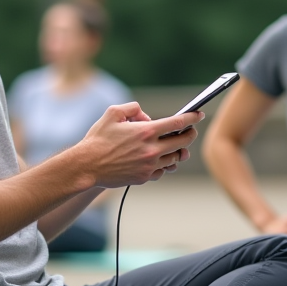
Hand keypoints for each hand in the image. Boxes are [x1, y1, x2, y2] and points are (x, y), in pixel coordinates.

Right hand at [79, 102, 202, 187]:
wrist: (87, 166)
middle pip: (183, 142)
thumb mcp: (113, 113)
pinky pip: (162, 170)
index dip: (192, 118)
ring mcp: (149, 165)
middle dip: (190, 134)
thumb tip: (146, 117)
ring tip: (177, 146)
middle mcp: (151, 149)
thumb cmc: (98, 139)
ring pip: (175, 159)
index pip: (178, 123)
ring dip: (179, 151)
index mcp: (146, 131)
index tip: (199, 115)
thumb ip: (134, 108)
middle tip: (191, 131)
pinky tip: (161, 159)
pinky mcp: (144, 177)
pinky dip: (164, 164)